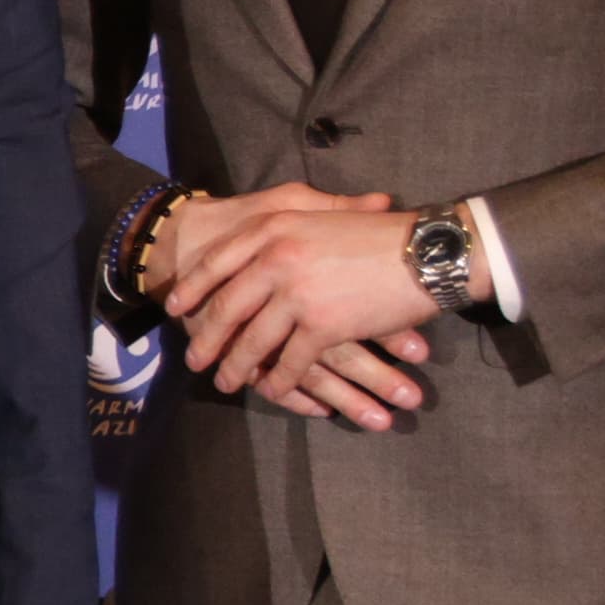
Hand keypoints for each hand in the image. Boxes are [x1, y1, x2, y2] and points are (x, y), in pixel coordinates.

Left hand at [158, 186, 438, 409]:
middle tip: (193, 359)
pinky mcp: (321, 327)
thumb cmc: (381, 233)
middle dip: (207, 338)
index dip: (193, 288)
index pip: (218, 262)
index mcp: (274, 228)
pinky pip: (290, 363)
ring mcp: (296, 295)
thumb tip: (255, 243)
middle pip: (227, 307)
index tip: (176, 307)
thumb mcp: (325, 213)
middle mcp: (276, 259)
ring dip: (236, 368)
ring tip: (225, 383)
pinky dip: (279, 382)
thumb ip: (287, 225)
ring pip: (253, 341)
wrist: (427, 252)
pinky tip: (270, 391)